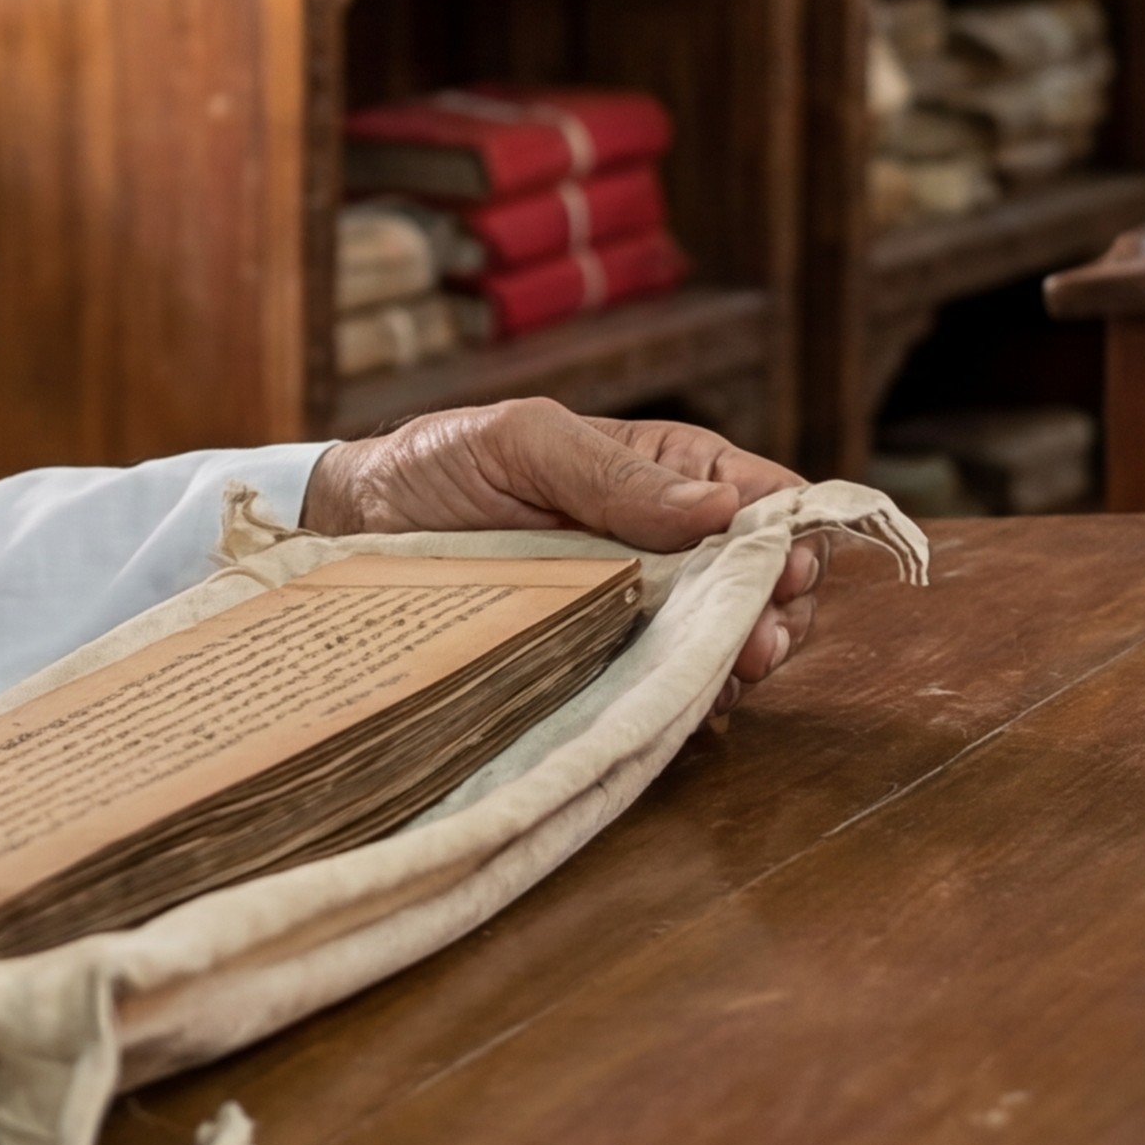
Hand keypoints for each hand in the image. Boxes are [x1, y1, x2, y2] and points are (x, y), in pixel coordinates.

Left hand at [303, 397, 827, 690]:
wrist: (356, 527)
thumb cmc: (440, 464)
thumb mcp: (523, 442)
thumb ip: (612, 473)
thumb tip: (716, 511)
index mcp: (664, 472)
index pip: (762, 500)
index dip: (788, 537)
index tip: (785, 573)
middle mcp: (665, 540)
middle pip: (760, 580)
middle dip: (774, 611)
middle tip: (758, 642)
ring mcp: (637, 604)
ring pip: (723, 637)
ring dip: (740, 658)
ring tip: (731, 673)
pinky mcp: (601, 657)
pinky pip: (664, 681)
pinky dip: (687, 695)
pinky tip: (686, 702)